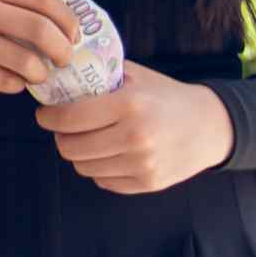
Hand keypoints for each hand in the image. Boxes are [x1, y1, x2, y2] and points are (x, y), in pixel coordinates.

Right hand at [0, 0, 82, 94]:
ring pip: (24, 61)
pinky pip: (4, 82)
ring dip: (41, 73)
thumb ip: (16, 4)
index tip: (74, 35)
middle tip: (65, 59)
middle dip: (62, 49)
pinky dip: (17, 85)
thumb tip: (65, 28)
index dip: (66, 18)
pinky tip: (14, 80)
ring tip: (39, 74)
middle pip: (38, 29)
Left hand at [36, 63, 233, 194]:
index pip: (69, 118)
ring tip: (88, 140)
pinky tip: (110, 154)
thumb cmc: (167, 97)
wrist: (211, 126)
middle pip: (70, 147)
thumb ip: (100, 74)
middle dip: (61, 137)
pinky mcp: (147, 183)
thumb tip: (58, 73)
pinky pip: (103, 181)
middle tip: (64, 128)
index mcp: (129, 105)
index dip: (48, 118)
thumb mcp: (137, 76)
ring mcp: (142, 164)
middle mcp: (135, 136)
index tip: (45, 115)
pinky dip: (100, 168)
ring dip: (80, 154)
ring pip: (84, 167)